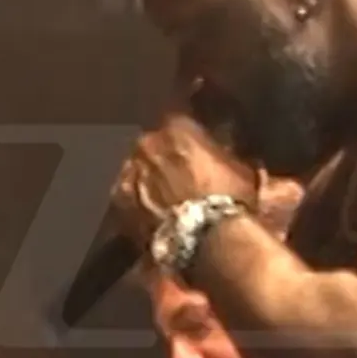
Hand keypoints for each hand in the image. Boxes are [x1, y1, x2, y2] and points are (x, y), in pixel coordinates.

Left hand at [111, 113, 259, 244]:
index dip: (186, 137)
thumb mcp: (239, 168)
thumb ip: (223, 153)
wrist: (205, 237)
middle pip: (152, 145)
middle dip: (163, 157)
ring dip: (148, 179)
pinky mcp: (118, 202)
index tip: (193, 148)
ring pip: (137, 169)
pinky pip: (127, 196)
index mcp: (177, 127)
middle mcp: (147, 143)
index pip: (178, 120)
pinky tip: (151, 216)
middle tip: (179, 177)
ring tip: (165, 200)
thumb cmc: (228, 199)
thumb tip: (223, 151)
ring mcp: (129, 171)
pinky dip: (136, 202)